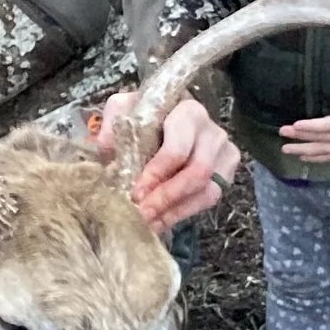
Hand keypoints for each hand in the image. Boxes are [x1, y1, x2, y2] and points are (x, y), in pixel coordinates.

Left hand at [100, 90, 238, 230]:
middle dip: (166, 198)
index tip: (136, 193)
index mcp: (190, 113)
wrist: (170, 115)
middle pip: (197, 173)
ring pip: (206, 192)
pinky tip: (160, 221)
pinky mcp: (225, 174)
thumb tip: (104, 147)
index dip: (157, 174)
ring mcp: (224, 155)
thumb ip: (115, 120)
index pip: (178, 149)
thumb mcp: (128, 106)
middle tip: (141, 214)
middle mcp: (213, 133)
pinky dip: (182, 214)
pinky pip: (208, 200)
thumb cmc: (149, 112)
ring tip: (148, 223)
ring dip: (174, 211)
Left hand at [277, 62, 329, 164]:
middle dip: (300, 138)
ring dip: (304, 151)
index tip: (295, 125)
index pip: (325, 126)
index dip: (310, 127)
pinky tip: (303, 158)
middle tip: (282, 133)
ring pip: (322, 151)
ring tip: (286, 150)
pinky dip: (317, 158)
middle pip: (319, 140)